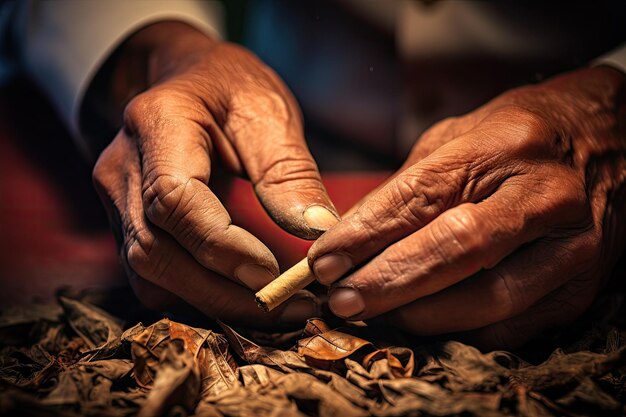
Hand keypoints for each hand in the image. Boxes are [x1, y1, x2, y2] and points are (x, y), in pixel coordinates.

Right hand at [92, 22, 338, 324]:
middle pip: (155, 250)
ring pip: (149, 275)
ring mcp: (116, 201)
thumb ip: (289, 172)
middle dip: (223, 291)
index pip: (174, 200)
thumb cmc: (230, 89)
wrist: (187, 83)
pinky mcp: (127, 226)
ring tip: (275, 309)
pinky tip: (242, 297)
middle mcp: (122, 168)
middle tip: (290, 307)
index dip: (222, 247)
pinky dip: (197, 296)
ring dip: (212, 303)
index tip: (277, 273)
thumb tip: (319, 233)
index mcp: (156, 124)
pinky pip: (153, 277)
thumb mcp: (268, 113)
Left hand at [308, 66, 625, 348]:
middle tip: (342, 300)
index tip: (323, 262)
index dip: (365, 234)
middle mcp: (543, 194)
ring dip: (422, 314)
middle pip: (456, 249)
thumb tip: (353, 238)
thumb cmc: (518, 136)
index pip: (422, 196)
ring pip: (490, 297)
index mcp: (503, 146)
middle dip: (388, 281)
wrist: (609, 140)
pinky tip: (426, 322)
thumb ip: (408, 187)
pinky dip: (462, 330)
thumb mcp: (458, 137)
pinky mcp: (583, 282)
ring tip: (377, 314)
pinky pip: (516, 323)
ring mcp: (571, 242)